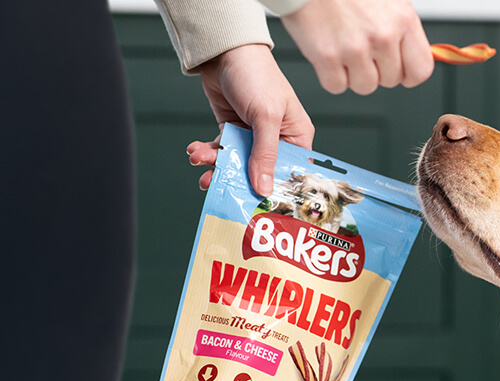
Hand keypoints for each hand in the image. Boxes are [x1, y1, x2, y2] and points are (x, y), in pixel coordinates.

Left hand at [187, 44, 314, 194]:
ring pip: (237, 163)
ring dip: (216, 165)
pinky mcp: (232, 130)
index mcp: (296, 136)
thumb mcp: (265, 116)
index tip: (258, 204)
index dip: (276, 189)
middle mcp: (276, 139)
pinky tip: (196, 151)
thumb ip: (264, 154)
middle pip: (260, 171)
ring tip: (201, 164)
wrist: (225, 51)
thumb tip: (264, 188)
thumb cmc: (256, 76)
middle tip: (217, 187)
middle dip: (237, 179)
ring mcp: (252, 136)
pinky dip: (207, 152)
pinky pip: (221, 150)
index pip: (291, 172)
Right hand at [281, 0, 434, 94]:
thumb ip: (403, 29)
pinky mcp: (327, 57)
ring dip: (354, 74)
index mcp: (403, 19)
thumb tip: (411, 57)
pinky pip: (337, 86)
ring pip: (364, 86)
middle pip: (390, 81)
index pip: (420, 70)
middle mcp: (382, 36)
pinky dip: (331, 75)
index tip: (400, 70)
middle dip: (377, 69)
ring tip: (344, 47)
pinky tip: (329, 52)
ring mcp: (355, 48)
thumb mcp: (388, 0)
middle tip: (361, 47)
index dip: (409, 74)